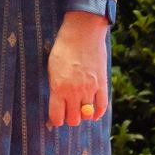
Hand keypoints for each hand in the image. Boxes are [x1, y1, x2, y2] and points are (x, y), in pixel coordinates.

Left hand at [47, 10, 110, 127]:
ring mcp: (90, 89)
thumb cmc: (62, 49)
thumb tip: (56, 103)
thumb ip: (55, 86)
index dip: (55, 120)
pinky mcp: (102, 84)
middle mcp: (74, 92)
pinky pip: (102, 106)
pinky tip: (94, 113)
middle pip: (73, 119)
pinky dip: (98, 113)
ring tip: (79, 110)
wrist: (82, 34)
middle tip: (67, 113)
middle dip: (69, 119)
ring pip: (87, 115)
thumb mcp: (52, 69)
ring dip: (83, 115)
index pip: (57, 116)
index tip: (55, 119)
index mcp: (58, 88)